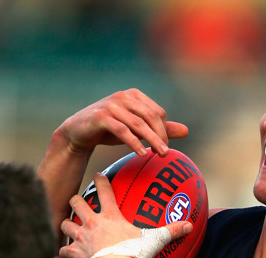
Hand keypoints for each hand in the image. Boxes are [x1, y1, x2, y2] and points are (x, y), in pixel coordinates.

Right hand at [55, 88, 188, 158]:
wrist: (78, 132)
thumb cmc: (109, 129)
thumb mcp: (136, 129)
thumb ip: (159, 129)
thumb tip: (187, 131)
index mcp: (134, 96)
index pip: (157, 112)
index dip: (164, 130)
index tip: (166, 148)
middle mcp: (123, 97)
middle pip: (150, 117)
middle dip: (161, 135)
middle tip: (166, 154)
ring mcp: (111, 105)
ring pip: (138, 123)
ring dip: (151, 140)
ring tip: (160, 154)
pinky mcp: (101, 117)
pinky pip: (122, 130)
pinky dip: (134, 142)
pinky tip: (141, 153)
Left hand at [59, 172, 191, 257]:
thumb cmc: (134, 254)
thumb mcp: (155, 241)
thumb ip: (171, 231)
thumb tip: (190, 225)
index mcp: (110, 216)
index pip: (104, 191)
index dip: (100, 180)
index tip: (97, 175)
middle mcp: (92, 223)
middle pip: (77, 202)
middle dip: (76, 200)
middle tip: (78, 202)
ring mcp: (80, 238)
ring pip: (65, 223)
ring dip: (67, 225)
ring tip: (69, 227)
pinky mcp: (74, 254)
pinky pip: (64, 249)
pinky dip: (64, 251)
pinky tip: (66, 254)